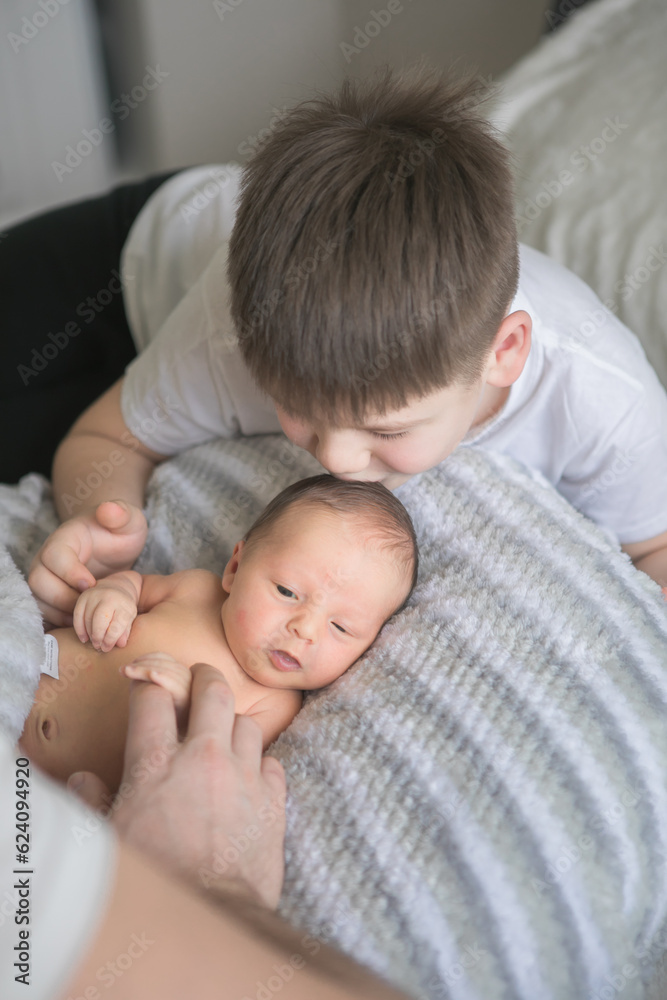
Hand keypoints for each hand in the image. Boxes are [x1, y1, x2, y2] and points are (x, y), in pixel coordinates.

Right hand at [28, 500, 147, 626]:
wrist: (114, 544)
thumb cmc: (121, 531)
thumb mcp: (130, 520)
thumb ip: (122, 513)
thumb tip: (108, 509)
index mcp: (66, 537)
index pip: (54, 554)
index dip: (69, 572)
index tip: (91, 584)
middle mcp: (49, 557)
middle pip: (38, 580)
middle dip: (62, 597)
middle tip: (90, 604)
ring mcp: (47, 576)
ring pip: (38, 598)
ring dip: (60, 612)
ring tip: (87, 616)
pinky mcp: (50, 593)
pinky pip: (44, 611)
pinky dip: (59, 620)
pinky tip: (83, 622)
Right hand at [67, 664, 286, 908]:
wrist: (206, 918)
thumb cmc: (151, 879)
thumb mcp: (108, 840)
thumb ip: (93, 802)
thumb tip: (81, 781)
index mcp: (155, 764)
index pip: (154, 698)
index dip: (151, 683)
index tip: (150, 683)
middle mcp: (203, 758)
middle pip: (213, 691)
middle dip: (206, 677)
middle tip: (202, 677)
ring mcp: (243, 777)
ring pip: (248, 724)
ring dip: (236, 725)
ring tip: (227, 733)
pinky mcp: (273, 801)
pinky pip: (274, 763)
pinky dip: (262, 765)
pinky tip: (252, 777)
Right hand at [73, 573, 139, 650]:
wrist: (116, 587)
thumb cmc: (123, 607)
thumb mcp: (129, 618)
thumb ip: (125, 631)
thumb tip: (120, 644)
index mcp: (124, 603)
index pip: (116, 624)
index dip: (110, 640)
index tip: (107, 648)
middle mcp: (108, 596)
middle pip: (99, 620)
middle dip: (98, 637)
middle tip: (99, 647)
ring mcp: (94, 595)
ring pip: (87, 619)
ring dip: (90, 634)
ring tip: (95, 643)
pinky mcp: (82, 597)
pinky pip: (77, 616)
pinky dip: (79, 629)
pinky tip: (84, 638)